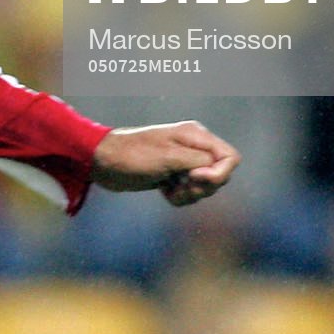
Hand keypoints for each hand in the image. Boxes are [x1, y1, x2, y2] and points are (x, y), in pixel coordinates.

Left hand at [90, 120, 239, 205]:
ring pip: (205, 187)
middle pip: (220, 175)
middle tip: (179, 184)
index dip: (219, 173)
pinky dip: (179, 197)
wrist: (103, 162)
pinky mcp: (173, 175)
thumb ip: (199, 162)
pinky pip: (189, 193)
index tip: (194, 178)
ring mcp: (184, 162)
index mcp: (195, 136)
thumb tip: (218, 169)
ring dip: (189, 194)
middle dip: (202, 187)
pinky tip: (163, 191)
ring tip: (169, 189)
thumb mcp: (169, 158)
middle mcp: (193, 148)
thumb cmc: (133, 155)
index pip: (230, 157)